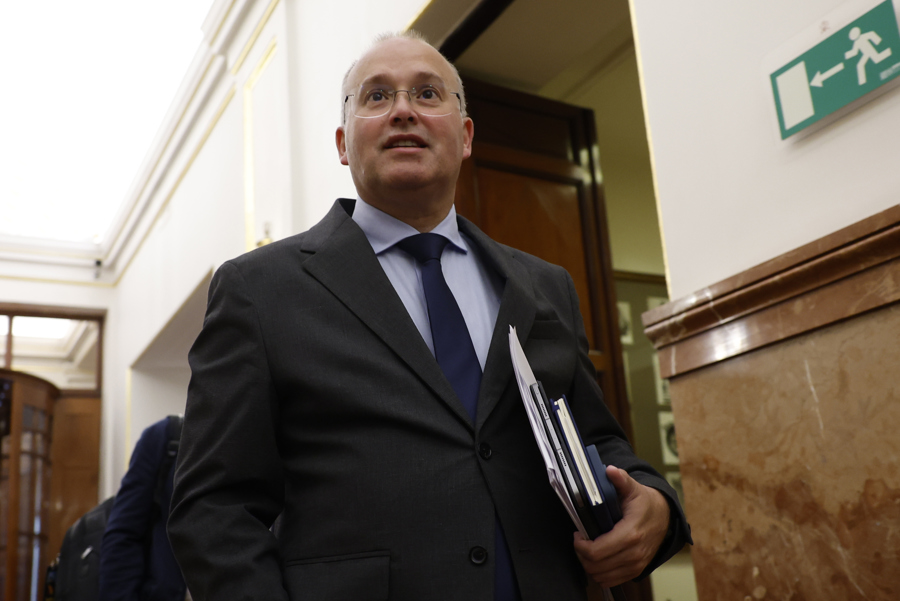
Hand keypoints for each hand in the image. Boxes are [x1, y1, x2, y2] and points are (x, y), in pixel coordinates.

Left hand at [573, 465, 669, 586]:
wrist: (665, 517)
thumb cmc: (645, 503)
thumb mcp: (633, 488)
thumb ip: (620, 479)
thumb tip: (610, 470)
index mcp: (630, 533)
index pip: (596, 551)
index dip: (580, 545)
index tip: (578, 534)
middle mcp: (634, 553)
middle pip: (595, 566)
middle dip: (582, 554)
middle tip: (580, 541)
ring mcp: (636, 564)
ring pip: (601, 576)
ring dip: (589, 564)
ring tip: (587, 549)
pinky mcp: (636, 570)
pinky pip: (611, 580)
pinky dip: (600, 572)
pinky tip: (598, 558)